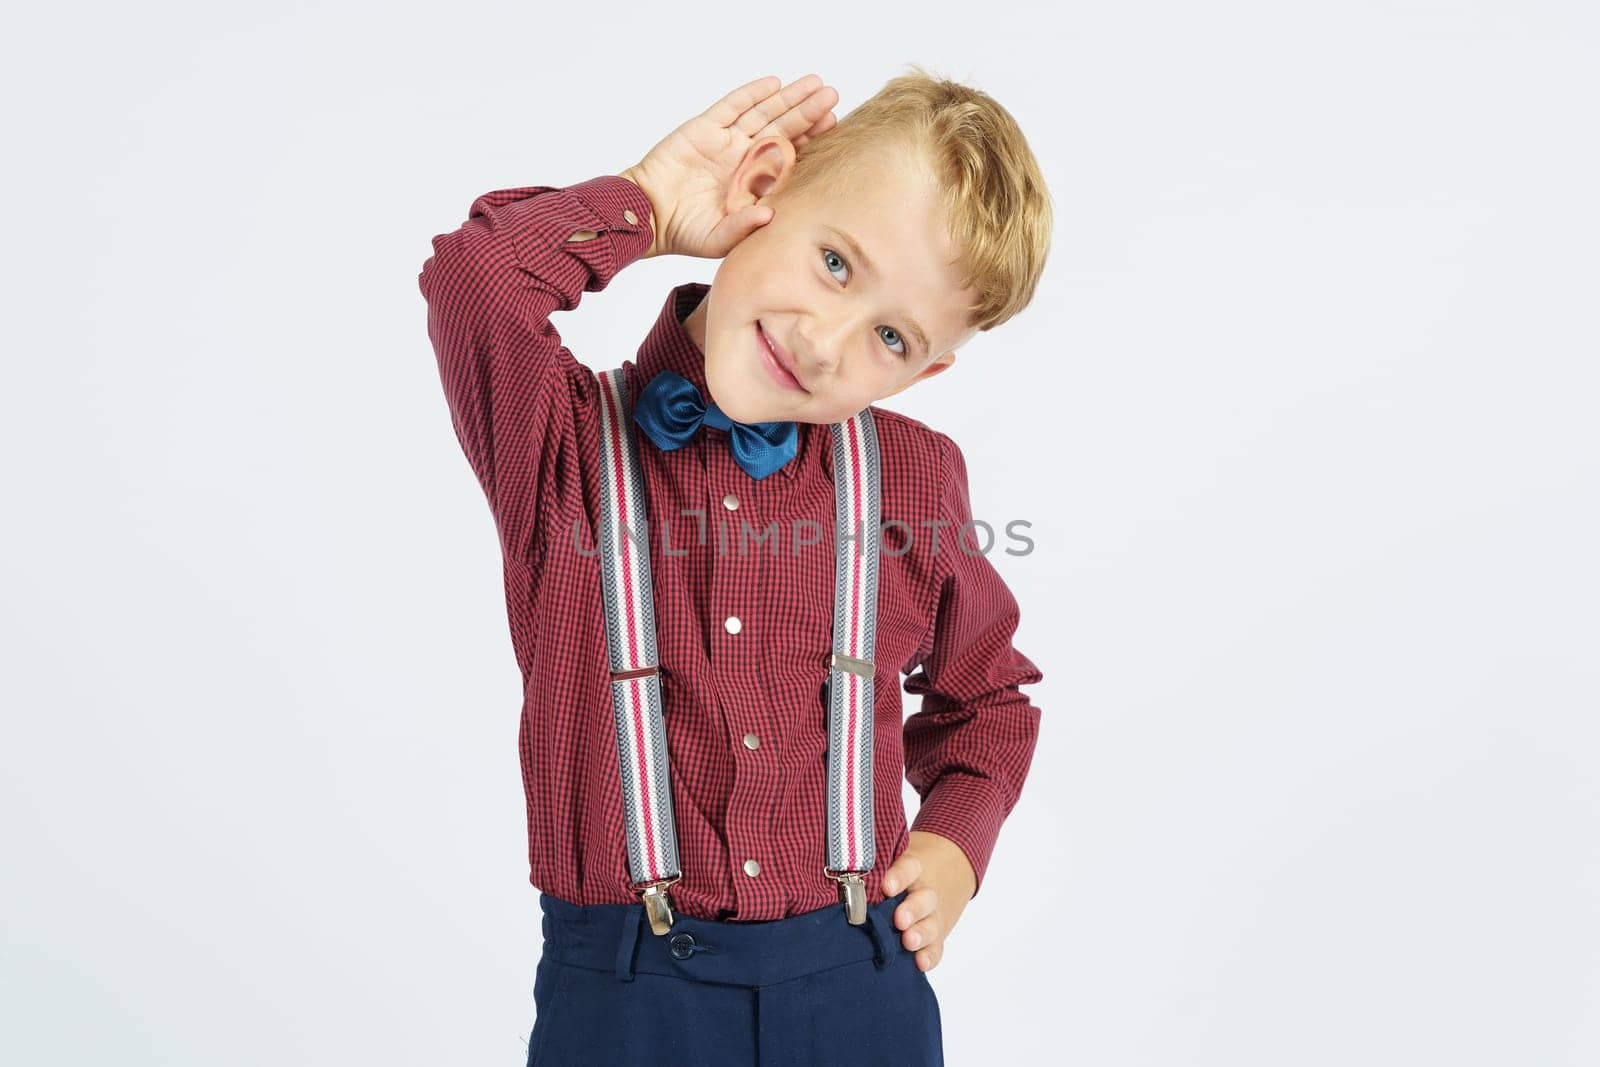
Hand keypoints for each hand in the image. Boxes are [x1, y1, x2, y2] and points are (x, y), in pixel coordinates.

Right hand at [618, 74, 838, 259]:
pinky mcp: (704, 128)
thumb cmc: (684, 232)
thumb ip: (744, 227)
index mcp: (753, 183)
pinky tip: (773, 84)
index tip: (832, 125)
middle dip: (807, 112)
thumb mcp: (718, 239)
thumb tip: (771, 214)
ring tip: (814, 84)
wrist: (647, 215)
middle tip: (832, 96)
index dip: (809, 140)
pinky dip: (751, 94)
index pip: (789, 157)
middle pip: (782, 129)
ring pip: (763, 113)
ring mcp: (725, 142)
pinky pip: (731, 106)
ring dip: (788, 98)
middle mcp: (744, 159)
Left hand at [880, 830, 976, 972]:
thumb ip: (866, 874)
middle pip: (924, 898)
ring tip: (909, 942)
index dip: (899, 876)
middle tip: (900, 920)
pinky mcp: (934, 939)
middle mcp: (922, 893)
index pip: (909, 867)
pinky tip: (920, 963)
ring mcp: (930, 917)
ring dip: (921, 933)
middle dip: (913, 909)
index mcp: (910, 871)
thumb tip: (834, 881)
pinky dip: (929, 956)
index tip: (887, 887)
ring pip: (931, 923)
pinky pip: (935, 948)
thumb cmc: (892, 879)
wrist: (927, 887)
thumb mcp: (885, 868)